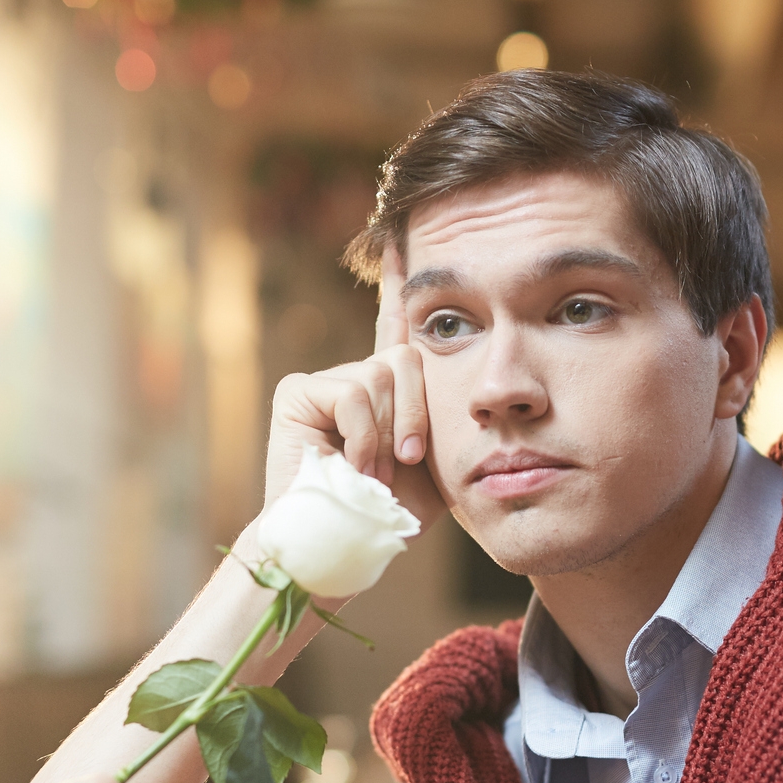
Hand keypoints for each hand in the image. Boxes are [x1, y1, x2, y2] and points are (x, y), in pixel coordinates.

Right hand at [264, 245, 443, 528]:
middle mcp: (354, 376)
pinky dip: (363, 435)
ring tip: (373, 471)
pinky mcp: (297, 392)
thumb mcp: (437, 462)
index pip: (399, 325)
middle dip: (419, 412)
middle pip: (409, 357)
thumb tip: (484, 381)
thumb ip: (448, 416)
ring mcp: (322, 381)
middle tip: (406, 460)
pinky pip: (355, 392)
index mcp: (387, 390)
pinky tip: (352, 464)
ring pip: (382, 375)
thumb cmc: (388, 516)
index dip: (400, 282)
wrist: (341, 546)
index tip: (402, 237)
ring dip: (387, 433)